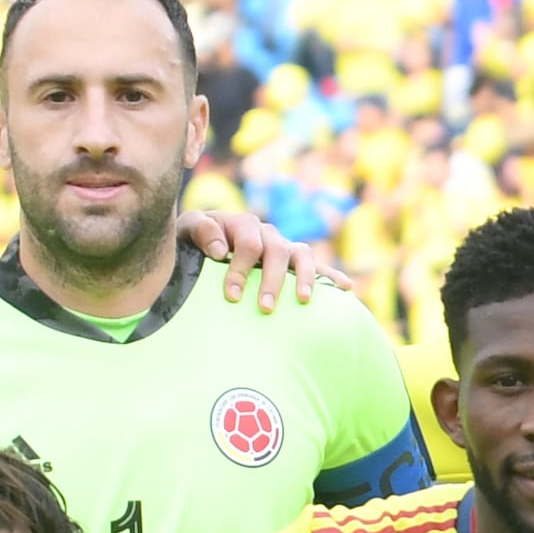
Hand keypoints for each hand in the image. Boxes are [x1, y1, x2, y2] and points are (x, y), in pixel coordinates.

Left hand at [181, 197, 347, 308]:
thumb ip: (201, 230)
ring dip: (303, 278)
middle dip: (271, 281)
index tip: (231, 296)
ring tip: (302, 300)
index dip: (240, 268)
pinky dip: (332, 275)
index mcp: (242, 224)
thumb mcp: (187, 230)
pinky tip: (347, 288)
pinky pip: (317, 266)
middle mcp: (267, 233)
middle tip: (264, 308)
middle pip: (276, 251)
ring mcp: (283, 246)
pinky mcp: (293, 262)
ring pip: (302, 255)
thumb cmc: (192, 241)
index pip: (248, 243)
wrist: (198, 244)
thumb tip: (221, 248)